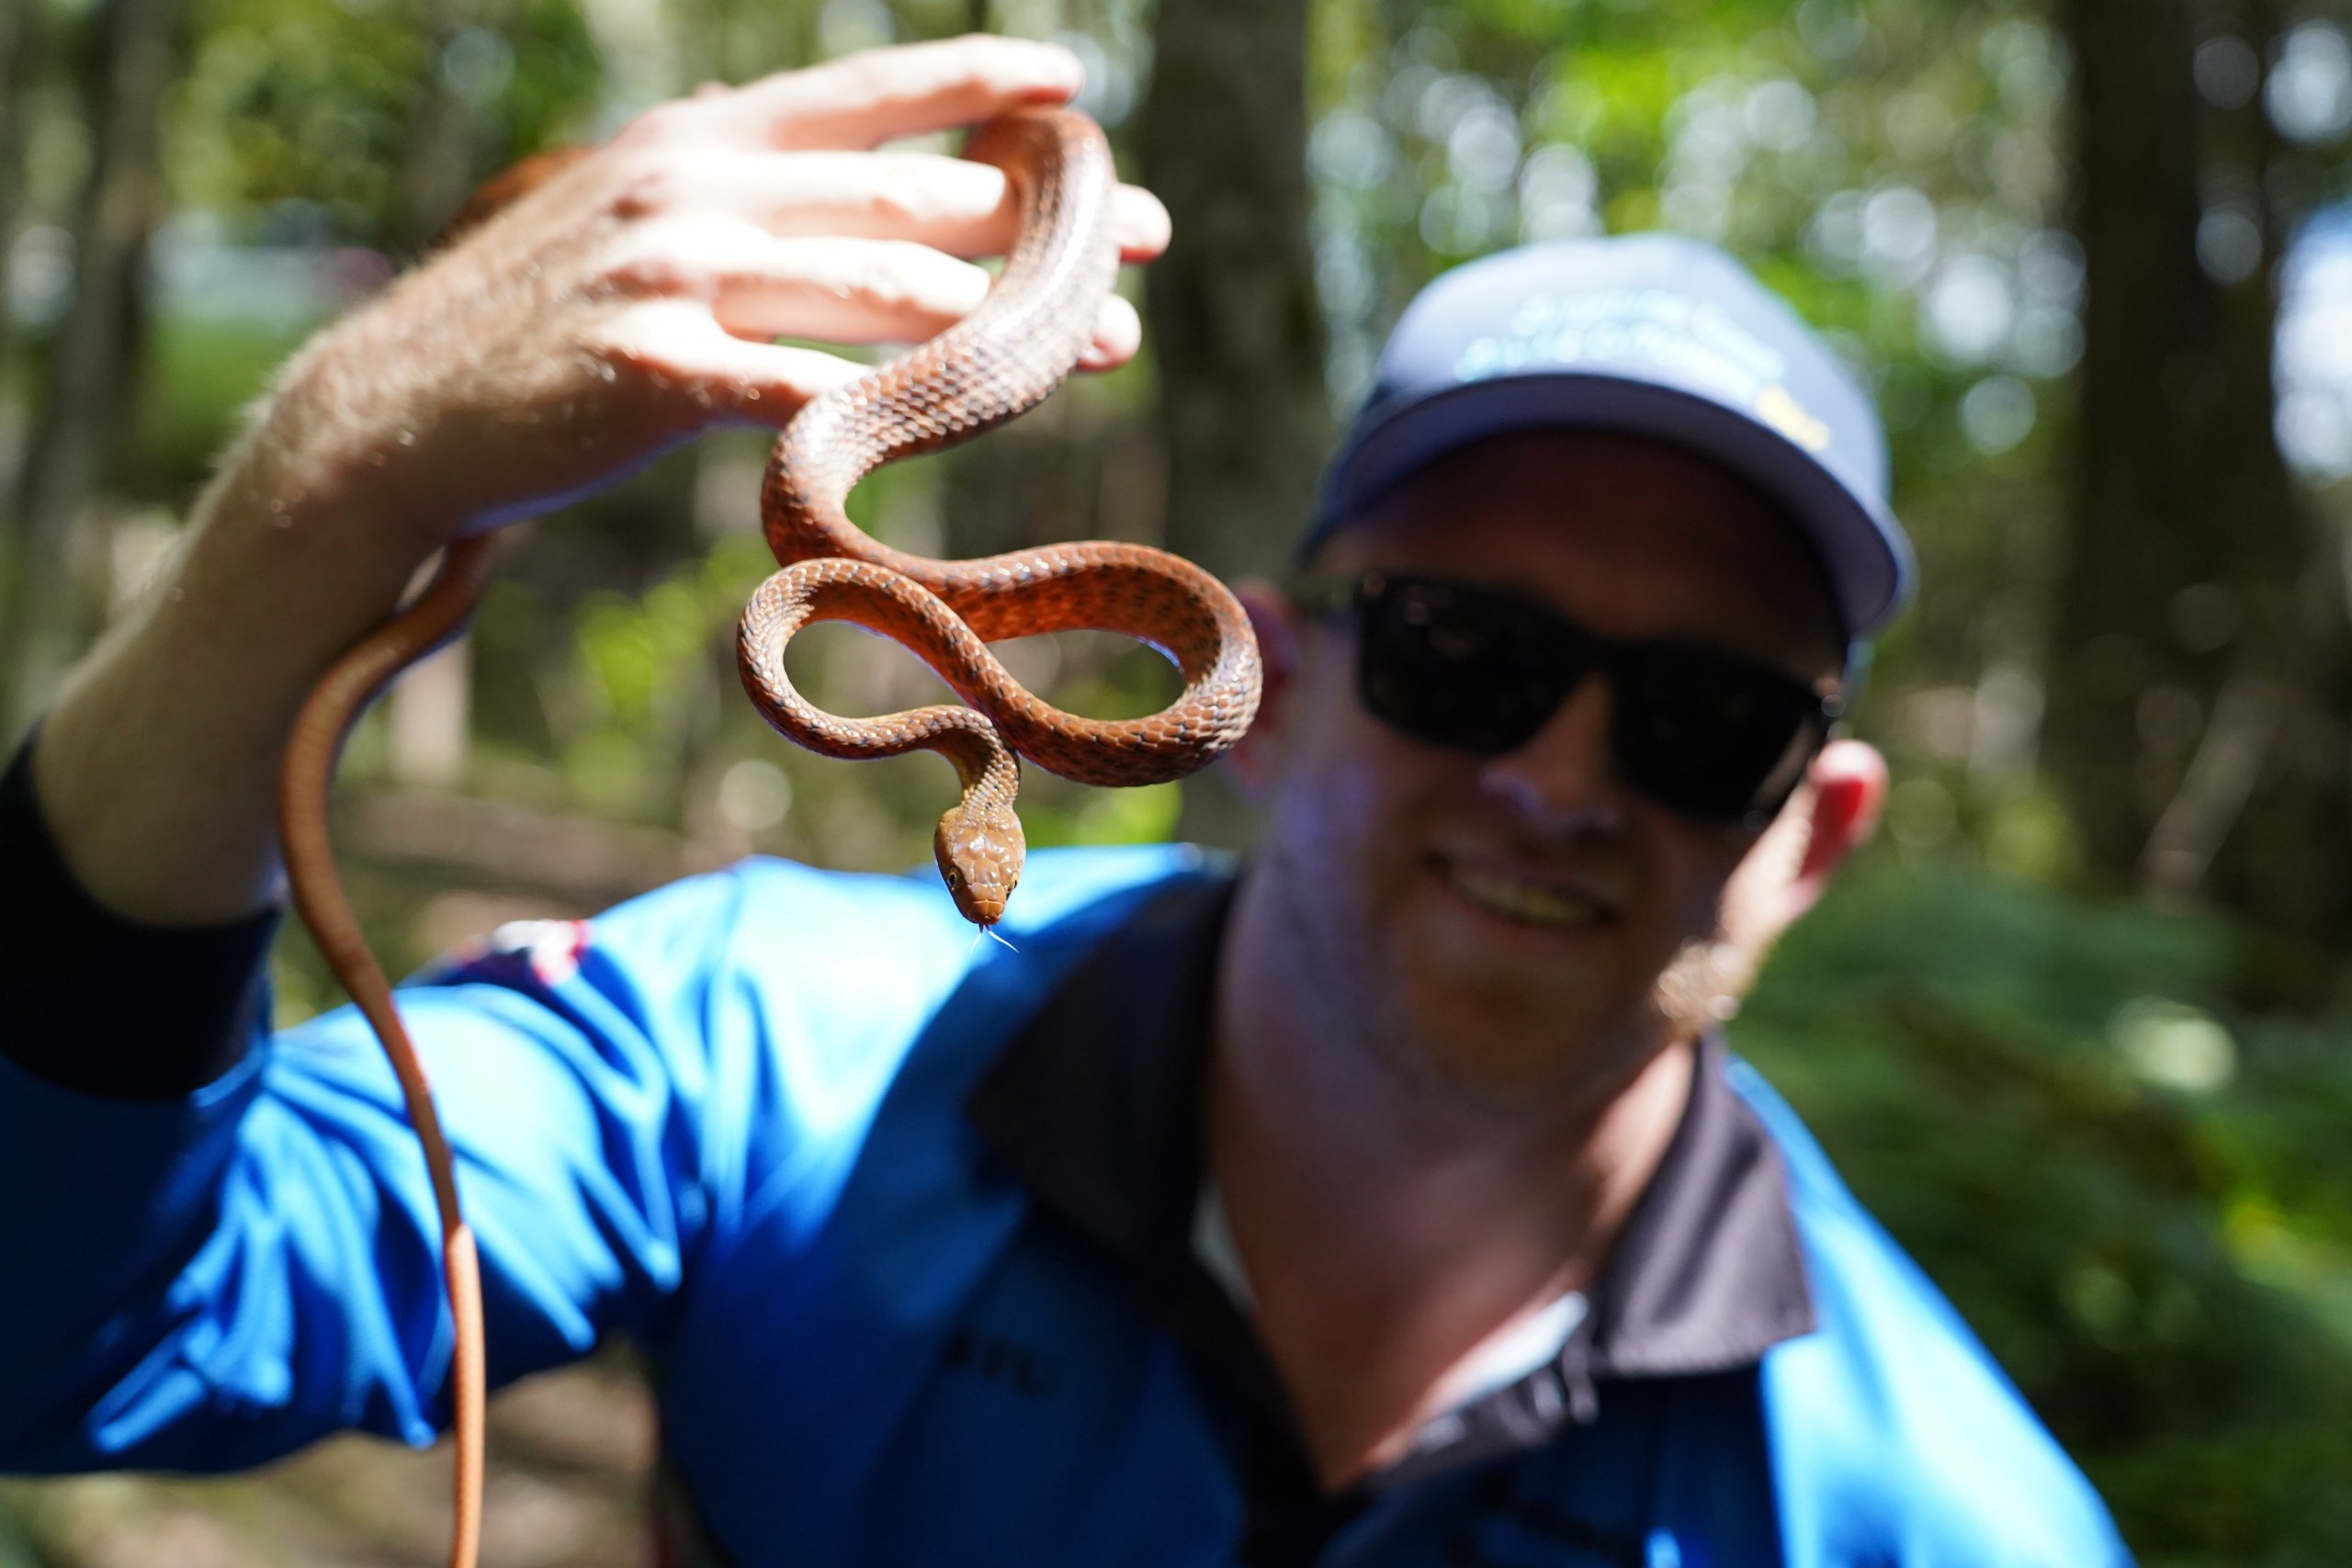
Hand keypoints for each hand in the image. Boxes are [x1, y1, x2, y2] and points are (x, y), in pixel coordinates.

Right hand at [239, 34, 1168, 558]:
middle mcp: (695, 188)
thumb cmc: (535, 326)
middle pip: (900, 198)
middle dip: (1036, 220)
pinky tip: (963, 422)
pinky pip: (801, 388)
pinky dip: (886, 405)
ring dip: (999, 320)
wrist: (398, 414)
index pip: (861, 99)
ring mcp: (672, 277)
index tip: (1075, 92)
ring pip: (874, 290)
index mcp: (700, 139)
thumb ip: (734, 190)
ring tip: (1097, 340)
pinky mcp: (653, 373)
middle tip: (1148, 237)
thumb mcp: (630, 218)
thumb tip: (818, 157)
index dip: (974, 85)